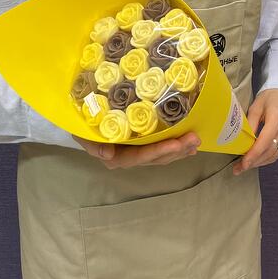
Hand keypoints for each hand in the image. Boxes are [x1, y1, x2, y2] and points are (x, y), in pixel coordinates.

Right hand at [72, 132, 200, 169]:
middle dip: (176, 150)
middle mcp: (129, 158)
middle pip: (156, 158)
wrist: (81, 119)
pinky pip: (161, 150)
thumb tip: (107, 155)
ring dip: (180, 149)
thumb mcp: (82, 133)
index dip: (159, 151)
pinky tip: (189, 146)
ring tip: (195, 141)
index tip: (176, 143)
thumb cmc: (82, 124)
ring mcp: (137, 153)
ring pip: (162, 155)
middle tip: (193, 139)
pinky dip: (176, 148)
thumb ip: (92, 145)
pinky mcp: (143, 146)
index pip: (141, 156)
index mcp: (117, 157)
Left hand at [232, 89, 277, 174]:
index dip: (253, 155)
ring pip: (274, 155)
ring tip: (243, 167)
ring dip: (259, 163)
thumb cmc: (271, 97)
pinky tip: (255, 161)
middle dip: (253, 162)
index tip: (242, 163)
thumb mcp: (257, 105)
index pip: (265, 142)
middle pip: (270, 152)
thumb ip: (250, 122)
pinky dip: (266, 159)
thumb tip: (242, 139)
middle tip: (238, 168)